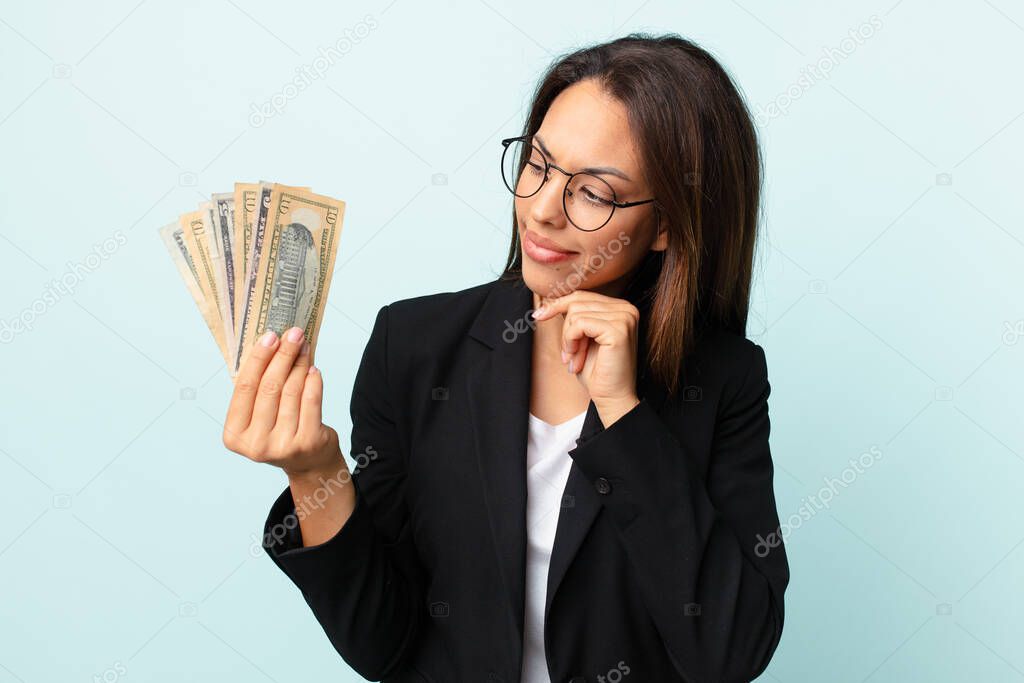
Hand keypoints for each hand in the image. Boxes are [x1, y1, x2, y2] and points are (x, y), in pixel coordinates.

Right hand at [223, 326, 344, 478]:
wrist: (308, 462)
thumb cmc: (279, 430)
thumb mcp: (259, 416)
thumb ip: (257, 389)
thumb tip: (269, 344)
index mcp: (234, 435)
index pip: (244, 388)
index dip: (258, 359)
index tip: (270, 336)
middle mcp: (255, 444)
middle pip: (269, 387)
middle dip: (282, 356)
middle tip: (293, 334)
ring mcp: (282, 445)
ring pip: (291, 391)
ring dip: (299, 364)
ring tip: (304, 348)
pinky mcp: (307, 442)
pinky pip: (311, 401)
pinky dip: (313, 381)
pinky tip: (313, 369)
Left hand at [532, 290, 640, 422]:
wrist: (612, 398)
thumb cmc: (597, 372)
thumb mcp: (581, 339)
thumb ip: (575, 318)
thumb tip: (552, 301)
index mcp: (620, 308)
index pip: (582, 296)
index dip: (558, 304)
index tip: (538, 315)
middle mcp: (626, 309)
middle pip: (577, 302)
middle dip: (565, 331)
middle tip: (567, 355)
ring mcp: (625, 317)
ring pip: (575, 313)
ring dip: (568, 340)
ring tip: (575, 359)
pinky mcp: (618, 329)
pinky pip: (579, 324)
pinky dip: (571, 341)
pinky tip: (576, 358)